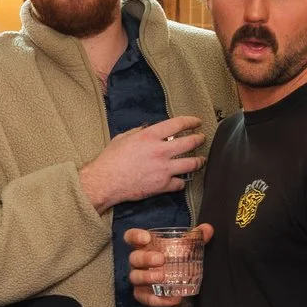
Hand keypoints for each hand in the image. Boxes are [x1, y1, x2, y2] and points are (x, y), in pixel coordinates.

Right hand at [81, 117, 205, 210]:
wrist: (105, 182)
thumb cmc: (110, 160)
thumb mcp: (122, 138)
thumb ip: (138, 131)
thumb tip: (148, 128)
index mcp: (149, 136)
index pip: (178, 124)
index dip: (191, 121)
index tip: (196, 122)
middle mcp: (160, 151)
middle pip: (190, 142)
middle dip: (199, 139)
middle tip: (201, 138)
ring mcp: (163, 169)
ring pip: (191, 164)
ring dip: (199, 161)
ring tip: (201, 159)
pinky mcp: (162, 185)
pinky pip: (180, 183)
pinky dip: (182, 181)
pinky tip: (181, 180)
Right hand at [123, 225, 210, 306]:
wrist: (175, 282)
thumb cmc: (174, 259)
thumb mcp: (185, 247)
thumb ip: (196, 238)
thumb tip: (208, 229)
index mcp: (145, 246)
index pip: (131, 237)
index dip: (135, 236)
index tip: (147, 238)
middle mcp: (138, 262)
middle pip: (134, 258)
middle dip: (146, 258)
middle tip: (161, 259)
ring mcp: (139, 279)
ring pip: (135, 277)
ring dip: (147, 277)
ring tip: (163, 277)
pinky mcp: (143, 295)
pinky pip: (145, 298)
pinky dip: (157, 300)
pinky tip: (171, 299)